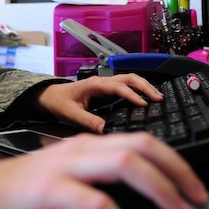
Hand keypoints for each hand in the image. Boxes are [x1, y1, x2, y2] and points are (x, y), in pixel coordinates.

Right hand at [0, 131, 208, 208]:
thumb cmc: (19, 192)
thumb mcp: (65, 180)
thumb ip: (98, 183)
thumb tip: (142, 205)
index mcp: (86, 144)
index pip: (142, 141)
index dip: (175, 162)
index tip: (196, 188)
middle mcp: (80, 147)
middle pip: (142, 145)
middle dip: (178, 171)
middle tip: (199, 200)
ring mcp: (64, 166)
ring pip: (125, 164)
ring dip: (161, 189)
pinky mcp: (49, 190)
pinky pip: (96, 204)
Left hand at [35, 74, 163, 132]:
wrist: (50, 96)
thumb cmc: (59, 102)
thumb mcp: (71, 114)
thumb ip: (88, 121)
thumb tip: (106, 131)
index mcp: (94, 85)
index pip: (118, 87)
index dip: (132, 95)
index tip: (143, 105)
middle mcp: (102, 82)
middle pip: (129, 78)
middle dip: (145, 86)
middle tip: (158, 98)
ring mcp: (106, 84)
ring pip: (130, 79)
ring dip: (145, 86)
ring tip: (158, 97)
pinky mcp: (108, 90)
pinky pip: (127, 86)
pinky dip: (139, 90)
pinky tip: (147, 99)